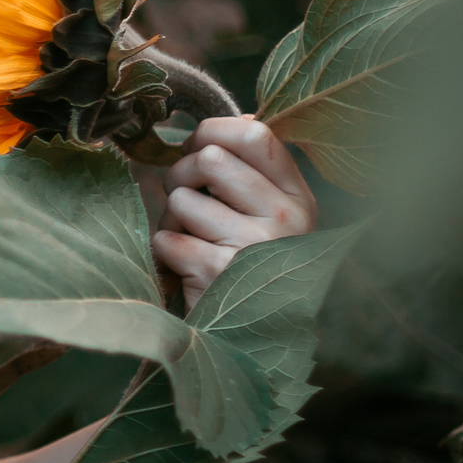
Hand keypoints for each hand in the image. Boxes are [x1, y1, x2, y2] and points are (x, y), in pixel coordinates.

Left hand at [151, 117, 316, 310]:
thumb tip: (244, 118)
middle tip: (184, 202)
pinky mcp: (218, 273)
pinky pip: (166, 238)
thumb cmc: (251, 268)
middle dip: (181, 176)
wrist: (250, 344)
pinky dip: (164, 252)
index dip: (213, 132)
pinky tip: (184, 269)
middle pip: (210, 160)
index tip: (195, 148)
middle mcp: (285, 219)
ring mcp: (253, 247)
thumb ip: (257, 173)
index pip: (256, 135)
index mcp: (299, 198)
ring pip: (182, 199)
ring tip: (189, 242)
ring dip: (171, 219)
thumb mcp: (272, 218)